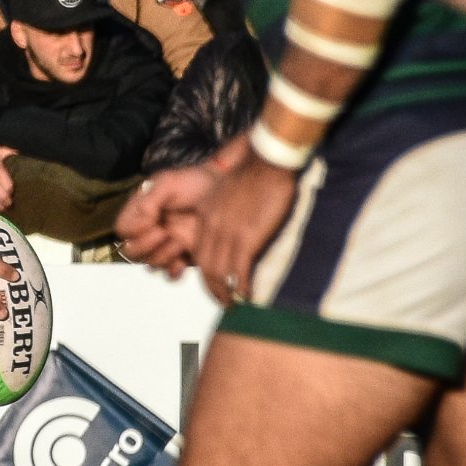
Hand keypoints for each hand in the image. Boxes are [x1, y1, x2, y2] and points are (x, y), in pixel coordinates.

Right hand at [116, 163, 215, 276]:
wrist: (221, 188)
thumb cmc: (194, 182)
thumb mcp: (167, 182)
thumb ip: (149, 201)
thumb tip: (141, 221)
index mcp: (140, 212)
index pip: (122, 230)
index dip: (132, 230)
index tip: (151, 221)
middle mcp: (149, 231)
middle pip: (132, 252)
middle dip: (146, 245)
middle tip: (164, 232)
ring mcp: (165, 245)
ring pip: (151, 264)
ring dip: (164, 255)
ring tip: (179, 239)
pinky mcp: (183, 256)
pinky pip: (170, 273)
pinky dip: (174, 271)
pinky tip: (182, 260)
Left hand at [191, 149, 301, 306]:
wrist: (266, 160)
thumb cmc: (255, 171)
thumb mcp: (229, 192)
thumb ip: (227, 210)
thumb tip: (237, 226)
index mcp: (207, 215)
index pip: (199, 250)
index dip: (206, 271)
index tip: (216, 282)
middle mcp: (212, 226)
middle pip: (205, 266)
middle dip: (213, 289)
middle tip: (224, 302)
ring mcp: (228, 233)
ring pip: (218, 272)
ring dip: (224, 293)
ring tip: (234, 304)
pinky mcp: (246, 237)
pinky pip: (238, 270)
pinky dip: (241, 287)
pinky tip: (249, 296)